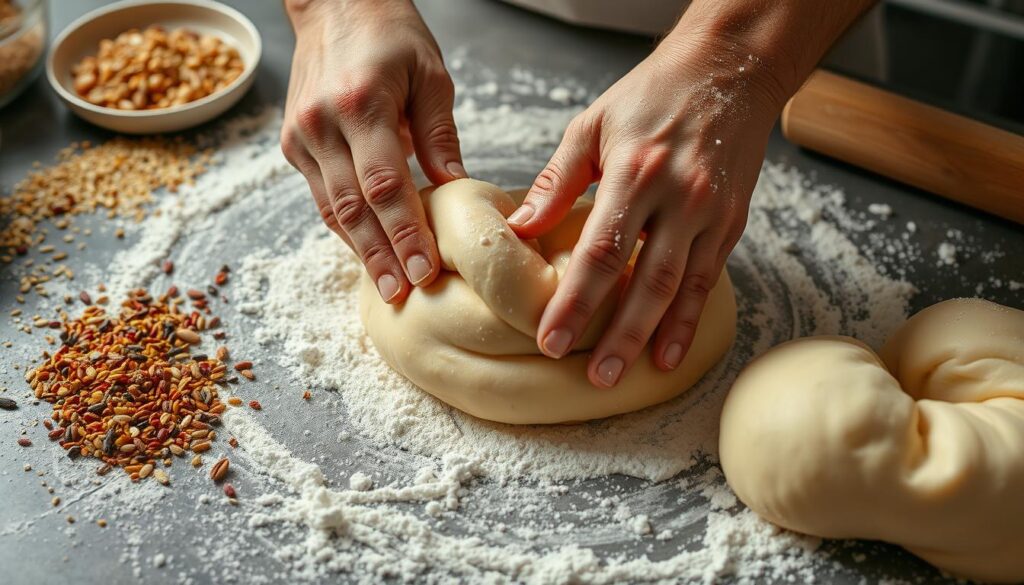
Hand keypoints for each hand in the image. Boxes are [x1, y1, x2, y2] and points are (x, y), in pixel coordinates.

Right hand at [281, 0, 465, 303]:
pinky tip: (367, 253)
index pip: (384, 186)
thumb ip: (440, 137)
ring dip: (360, 252)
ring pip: (331, 210)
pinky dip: (344, 228)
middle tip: (404, 295)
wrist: (334, 5)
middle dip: (381, 256)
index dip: (405, 233)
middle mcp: (322, 124)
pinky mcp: (293, 144)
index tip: (425, 270)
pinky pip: (321, 197)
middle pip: (353, 208)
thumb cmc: (391, 35)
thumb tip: (456, 191)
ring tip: (387, 288)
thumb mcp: (431, 76)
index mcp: (361, 104)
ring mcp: (301, 136)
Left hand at [508, 33, 787, 387]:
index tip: (551, 337)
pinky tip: (670, 350)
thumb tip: (521, 230)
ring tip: (627, 375)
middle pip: (645, 280)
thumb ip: (557, 181)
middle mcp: (679, 197)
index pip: (600, 251)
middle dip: (617, 334)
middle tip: (591, 376)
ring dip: (654, 336)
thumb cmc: (653, 93)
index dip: (576, 299)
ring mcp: (710, 213)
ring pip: (681, 287)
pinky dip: (689, 318)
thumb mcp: (593, 124)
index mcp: (636, 172)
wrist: (730, 69)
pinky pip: (709, 279)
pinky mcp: (731, 222)